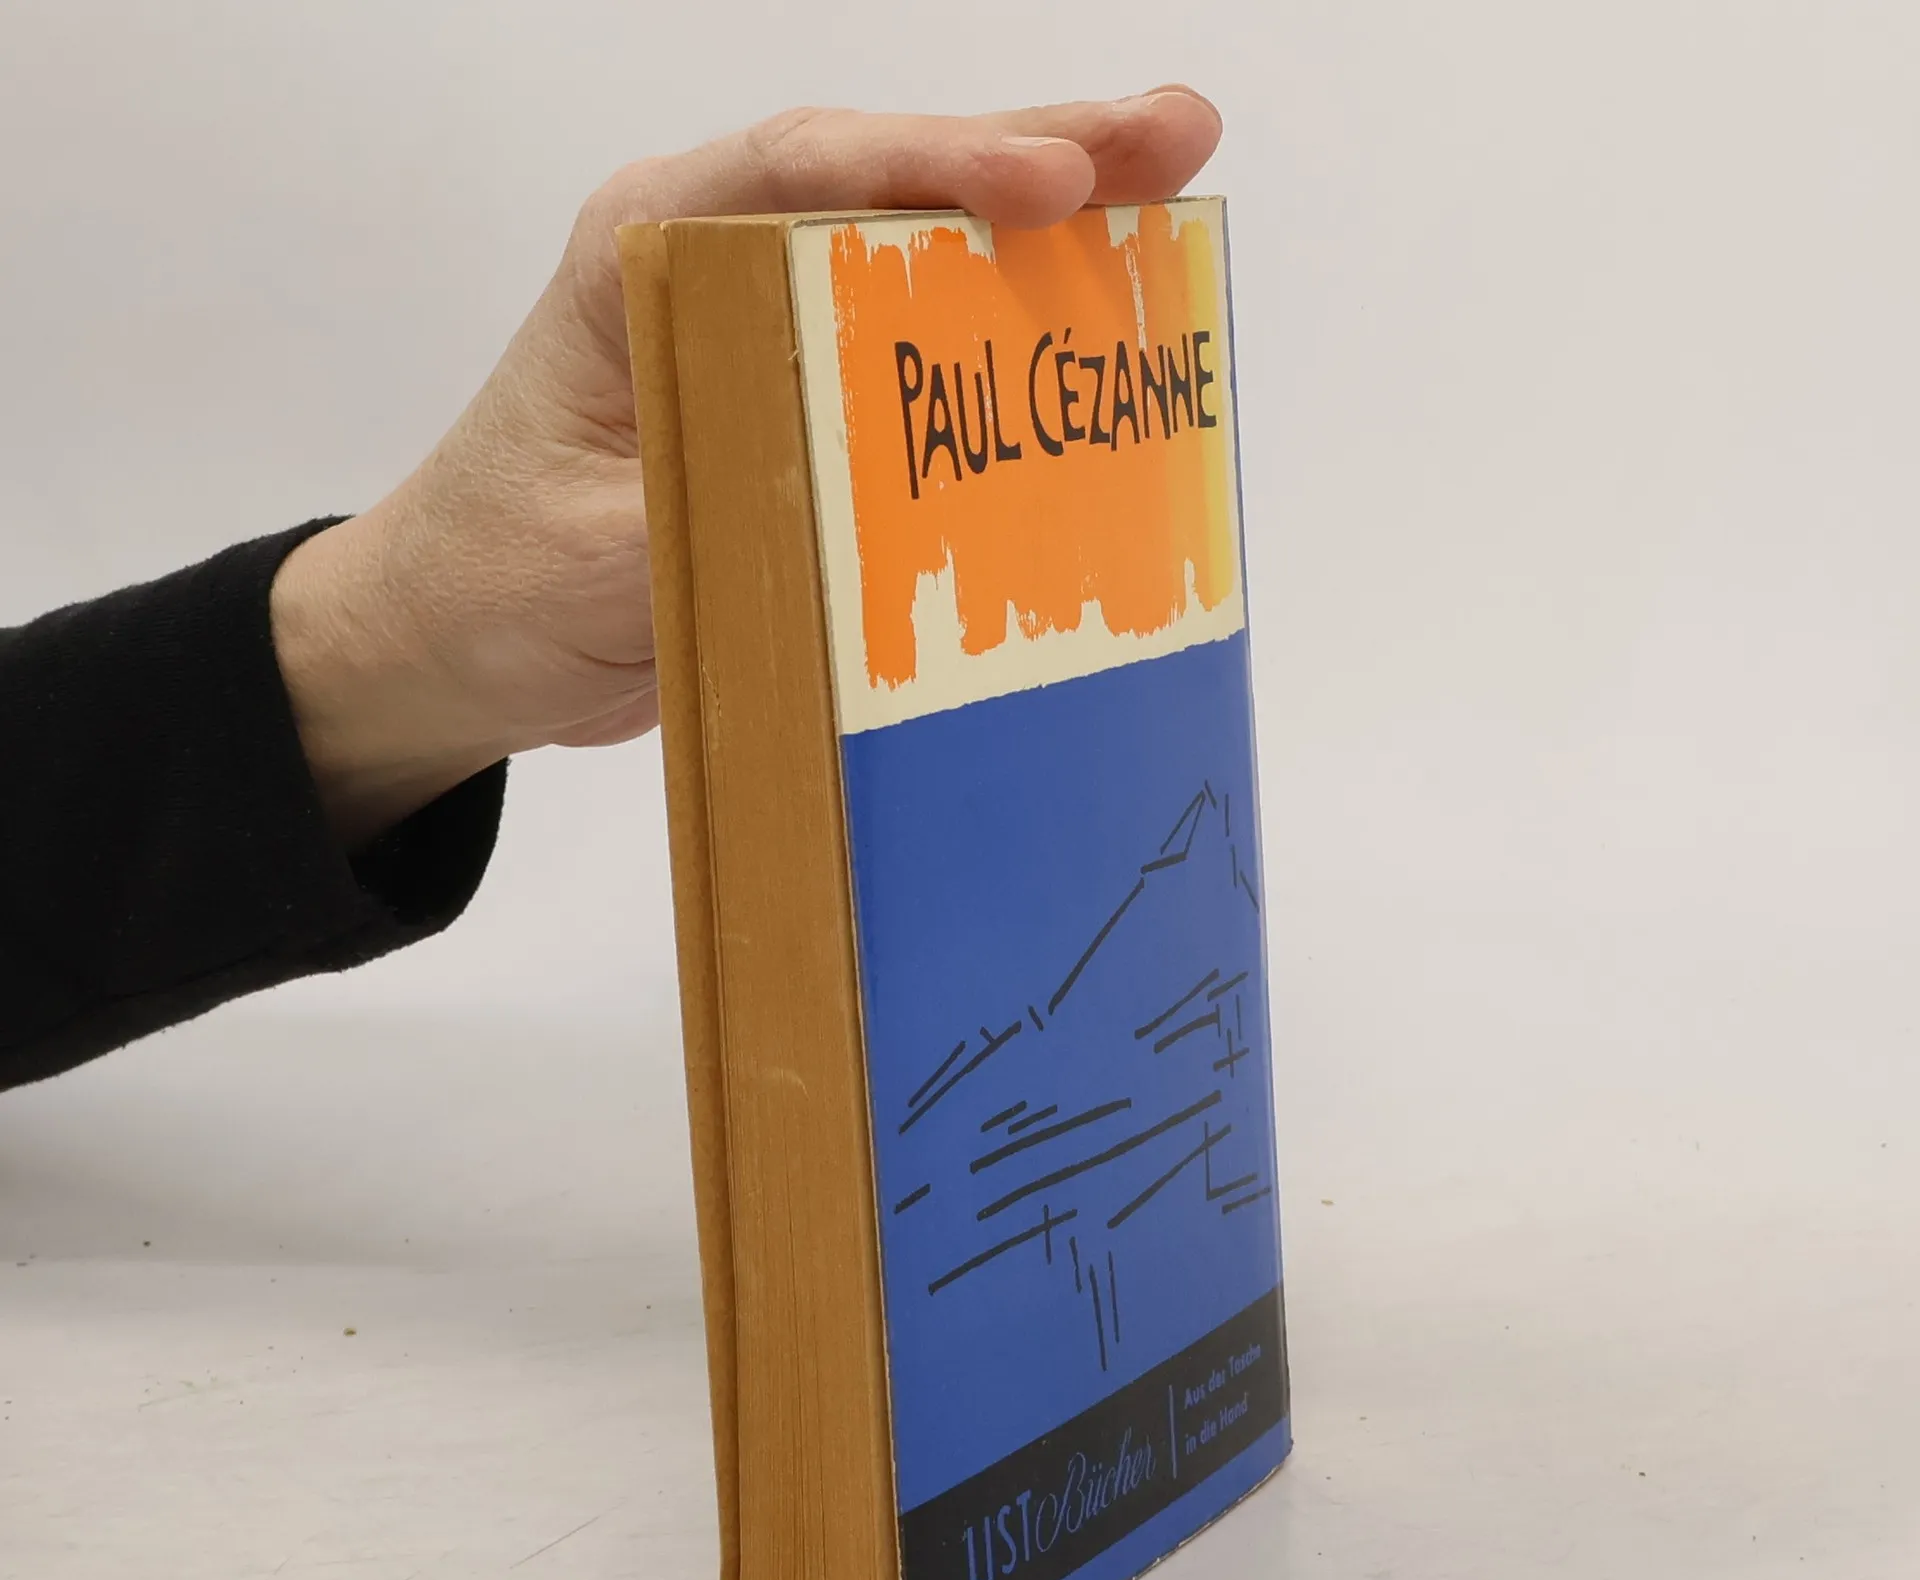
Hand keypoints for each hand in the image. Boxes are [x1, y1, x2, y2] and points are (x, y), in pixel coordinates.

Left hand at [270, 91, 1223, 844]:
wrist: (456, 644)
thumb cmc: (492, 578)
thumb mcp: (598, 552)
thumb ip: (718, 506)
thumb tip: (854, 503)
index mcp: (646, 255)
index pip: (805, 171)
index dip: (938, 166)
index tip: (1049, 186)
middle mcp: (716, 267)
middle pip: (889, 183)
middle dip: (1038, 153)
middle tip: (1175, 136)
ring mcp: (767, 334)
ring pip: (919, 254)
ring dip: (1047, 229)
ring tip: (1173, 192)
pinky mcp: (800, 409)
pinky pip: (916, 356)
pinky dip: (1007, 337)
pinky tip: (1094, 328)